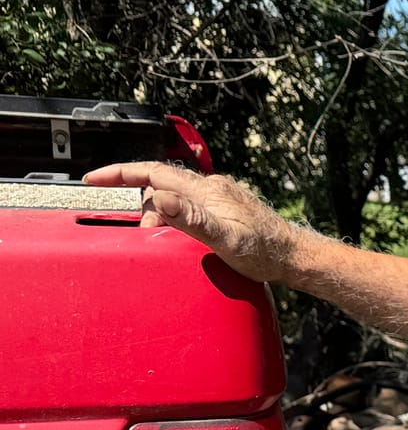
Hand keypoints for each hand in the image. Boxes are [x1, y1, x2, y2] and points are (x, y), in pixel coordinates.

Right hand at [84, 161, 302, 284]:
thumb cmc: (264, 252)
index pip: (153, 172)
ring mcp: (218, 199)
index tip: (93, 179)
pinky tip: (179, 239)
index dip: (120, 173)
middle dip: (141, 207)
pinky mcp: (223, 210)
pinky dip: (173, 221)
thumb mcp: (225, 239)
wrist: (293, 257)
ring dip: (159, 217)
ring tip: (163, 243)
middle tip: (144, 237)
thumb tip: (160, 200)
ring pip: (173, 199)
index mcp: (206, 190)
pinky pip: (187, 208)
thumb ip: (192, 220)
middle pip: (159, 186)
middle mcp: (211, 188)